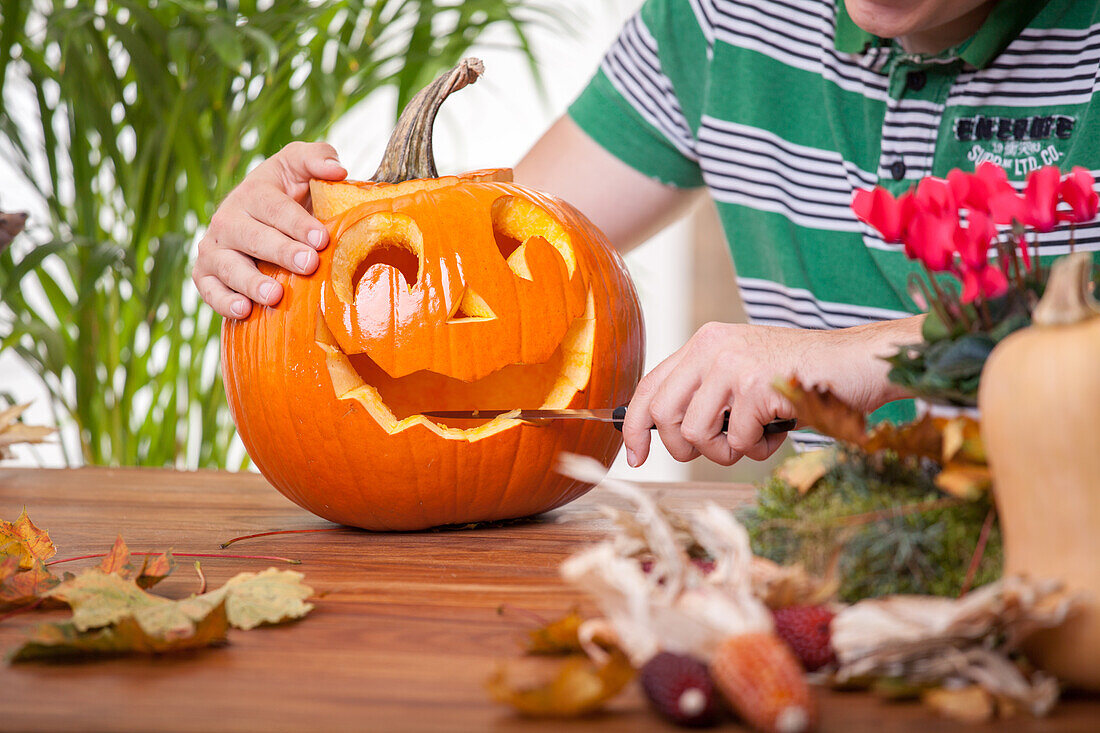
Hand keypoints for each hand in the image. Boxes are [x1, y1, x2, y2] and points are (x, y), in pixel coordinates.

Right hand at [193, 142, 346, 318]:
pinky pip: (209, 290)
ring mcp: (214, 248)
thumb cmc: (289, 193)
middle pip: (252, 237)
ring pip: (229, 266)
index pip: (273, 207)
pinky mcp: (205, 274)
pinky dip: (223, 302)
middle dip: (280, 251)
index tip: (321, 239)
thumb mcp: (301, 167)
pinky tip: (244, 311)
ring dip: (250, 282)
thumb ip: (318, 158)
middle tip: (308, 263)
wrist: (259, 221)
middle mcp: (228, 219)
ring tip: (275, 295)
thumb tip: (337, 169)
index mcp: (253, 192)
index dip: (297, 223)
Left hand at [622, 319, 918, 466]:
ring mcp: (734, 364)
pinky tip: (780, 428)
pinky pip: (737, 440)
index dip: (634, 427)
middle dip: (685, 448)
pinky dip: (758, 448)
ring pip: (695, 434)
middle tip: (720, 447)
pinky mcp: (756, 385)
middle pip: (662, 416)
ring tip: (755, 436)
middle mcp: (712, 347)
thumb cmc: (804, 378)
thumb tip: (660, 432)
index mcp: (705, 342)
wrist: (860, 363)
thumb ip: (705, 394)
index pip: (650, 387)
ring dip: (726, 451)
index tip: (633, 456)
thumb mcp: (743, 375)